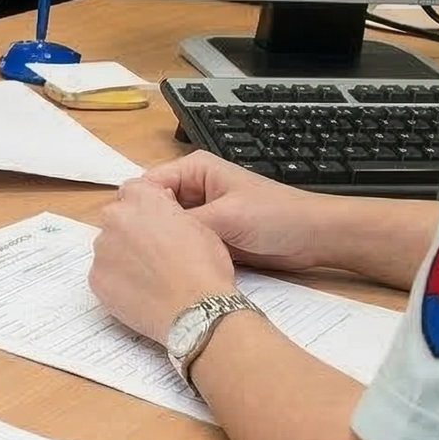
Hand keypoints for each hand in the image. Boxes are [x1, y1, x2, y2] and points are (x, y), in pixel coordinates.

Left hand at [90, 178, 237, 341]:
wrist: (196, 312)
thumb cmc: (204, 270)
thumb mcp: (199, 224)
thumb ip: (170, 209)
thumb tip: (161, 206)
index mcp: (142, 199)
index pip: (133, 190)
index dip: (145, 207)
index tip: (153, 222)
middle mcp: (116, 218)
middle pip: (117, 218)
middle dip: (131, 231)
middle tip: (153, 253)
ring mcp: (103, 248)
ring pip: (109, 246)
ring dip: (122, 255)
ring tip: (150, 277)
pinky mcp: (96, 278)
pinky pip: (103, 273)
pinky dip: (116, 280)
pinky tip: (139, 292)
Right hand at [139, 151, 331, 272]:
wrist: (312, 238)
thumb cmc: (276, 216)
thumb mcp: (227, 216)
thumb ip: (187, 221)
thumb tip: (150, 230)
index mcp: (194, 169)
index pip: (148, 184)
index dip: (136, 207)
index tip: (126, 233)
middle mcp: (194, 188)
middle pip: (154, 207)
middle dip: (146, 227)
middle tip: (136, 253)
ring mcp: (202, 214)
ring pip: (167, 229)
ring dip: (162, 243)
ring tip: (149, 264)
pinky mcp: (210, 236)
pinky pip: (184, 244)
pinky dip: (177, 254)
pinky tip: (169, 269)